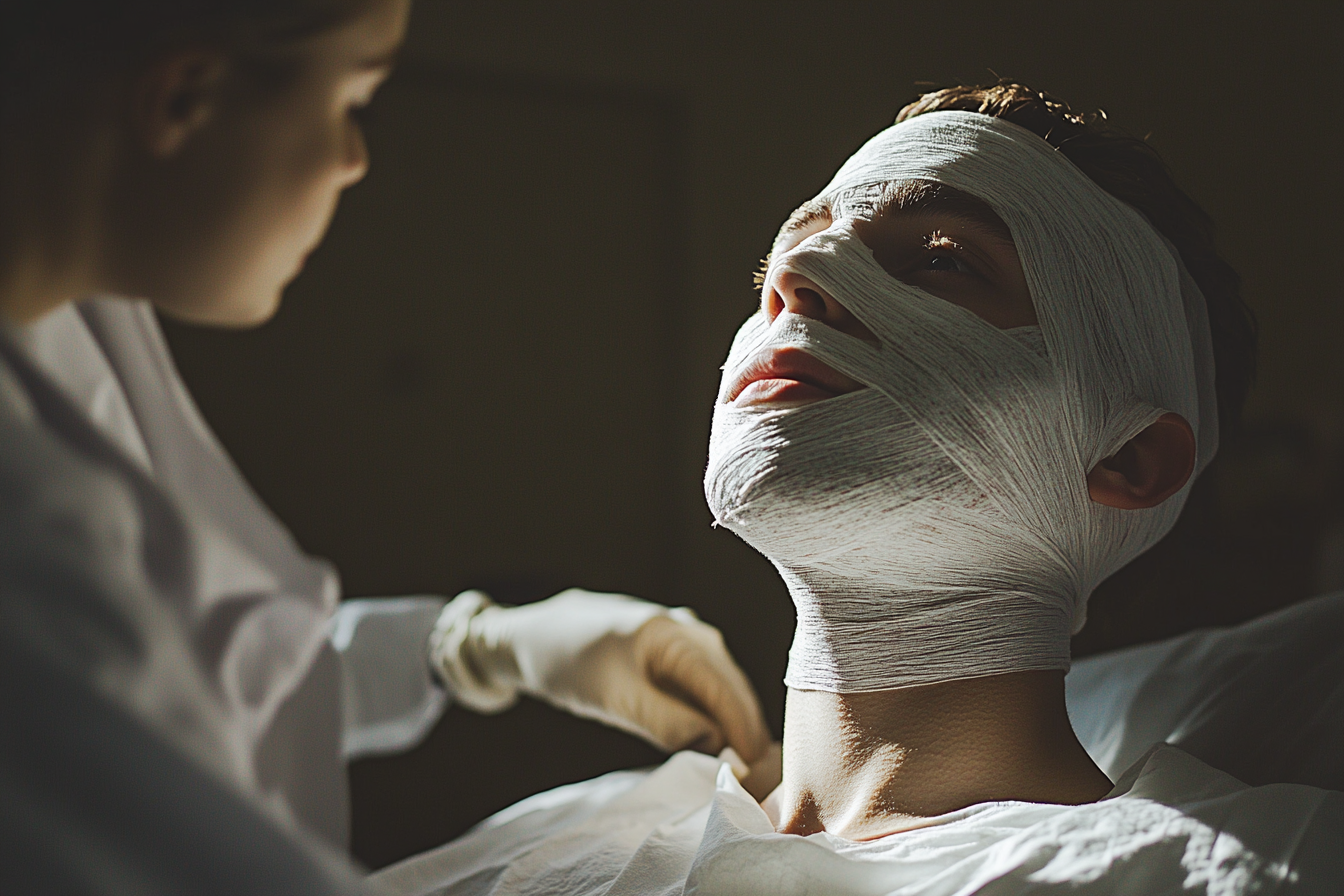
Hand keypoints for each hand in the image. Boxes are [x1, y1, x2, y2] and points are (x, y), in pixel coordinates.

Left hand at [430, 589, 769, 763]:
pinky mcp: (669, 652)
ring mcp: (681, 638)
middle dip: (748, 730)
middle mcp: (688, 631)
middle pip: (732, 687)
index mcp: (676, 634)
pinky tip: (718, 741)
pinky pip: (702, 686)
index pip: (725, 690)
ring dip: (733, 724)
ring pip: (720, 687)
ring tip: (748, 767)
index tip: (762, 774)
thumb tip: (718, 749)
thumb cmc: (564, 663)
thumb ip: (668, 723)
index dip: (746, 733)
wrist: (526, 636)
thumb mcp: (615, 700)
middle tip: (764, 780)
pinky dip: (712, 714)